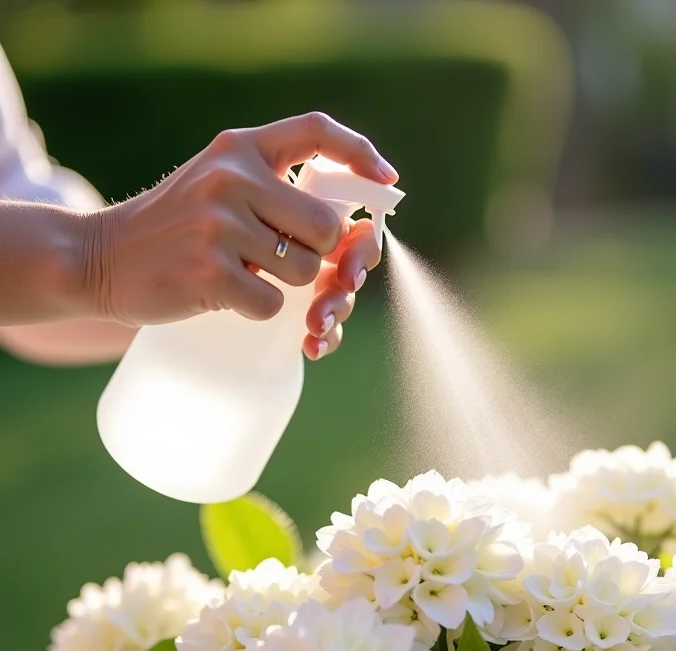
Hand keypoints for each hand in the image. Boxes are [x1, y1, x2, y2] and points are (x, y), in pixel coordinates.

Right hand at [79, 113, 396, 356]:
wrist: (100, 259)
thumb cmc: (175, 228)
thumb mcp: (217, 184)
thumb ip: (275, 190)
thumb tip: (354, 228)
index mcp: (239, 148)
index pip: (315, 131)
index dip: (360, 153)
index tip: (387, 182)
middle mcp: (232, 177)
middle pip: (327, 225)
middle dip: (318, 252)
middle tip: (282, 258)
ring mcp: (220, 224)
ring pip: (305, 269)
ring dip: (287, 284)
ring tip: (242, 271)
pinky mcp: (210, 271)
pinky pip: (272, 303)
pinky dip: (257, 307)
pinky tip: (223, 293)